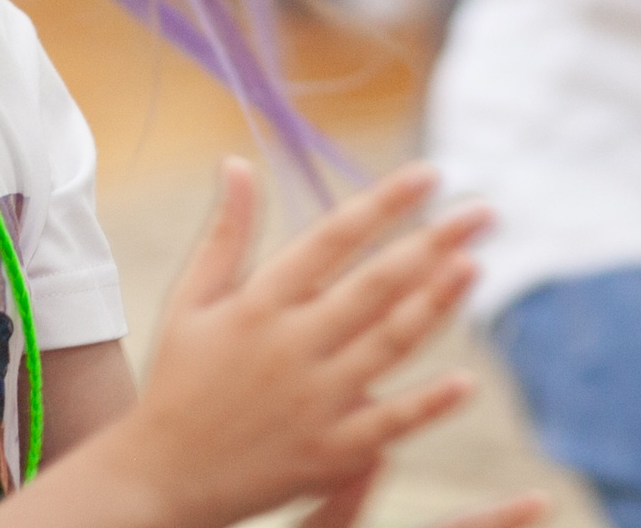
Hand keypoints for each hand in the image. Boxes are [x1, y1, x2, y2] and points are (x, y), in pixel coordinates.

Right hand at [106, 160, 499, 527]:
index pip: (334, 237)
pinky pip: (386, 424)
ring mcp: (313, 400)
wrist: (158, 478)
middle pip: (375, 284)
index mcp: (258, 303)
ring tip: (475, 267)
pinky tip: (466, 382)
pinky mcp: (327, 452)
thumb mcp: (190, 300)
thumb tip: (238, 162)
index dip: (384, 201)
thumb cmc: (177, 382)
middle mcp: (290, 345)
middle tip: (482, 213)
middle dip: (432, 242)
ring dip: (436, 304)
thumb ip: (225, 233)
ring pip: (388, 344)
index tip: (430, 174)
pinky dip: (426, 405)